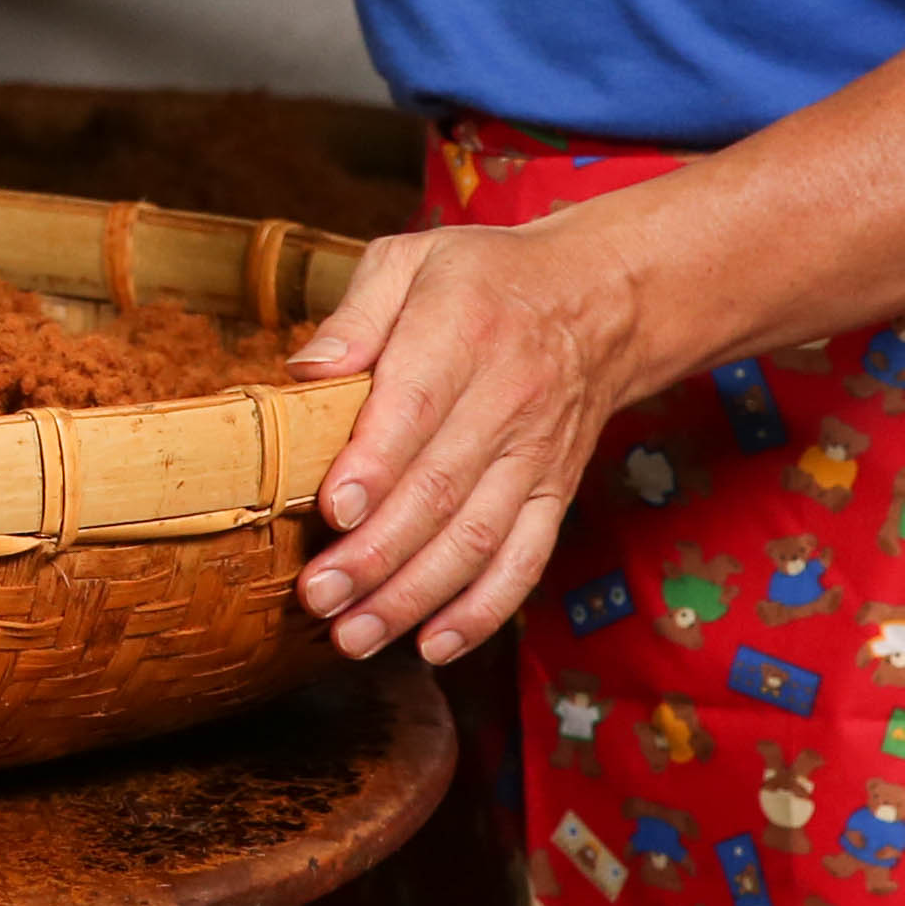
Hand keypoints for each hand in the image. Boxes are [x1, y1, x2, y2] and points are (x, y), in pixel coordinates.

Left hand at [282, 219, 629, 664]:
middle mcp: (506, 402)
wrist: (600, 300)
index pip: (418, 408)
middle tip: (318, 598)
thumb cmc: (484, 279)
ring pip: (477, 538)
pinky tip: (434, 645)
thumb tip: (305, 371)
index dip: (375, 465)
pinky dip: (484, 609)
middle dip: (377, 554)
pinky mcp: (554, 492)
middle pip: (440, 490)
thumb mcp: (414, 260)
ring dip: (416, 596)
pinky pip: (525, 559)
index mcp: (462, 333)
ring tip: (355, 636)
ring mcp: (535, 456)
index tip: (333, 512)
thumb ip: (356, 315)